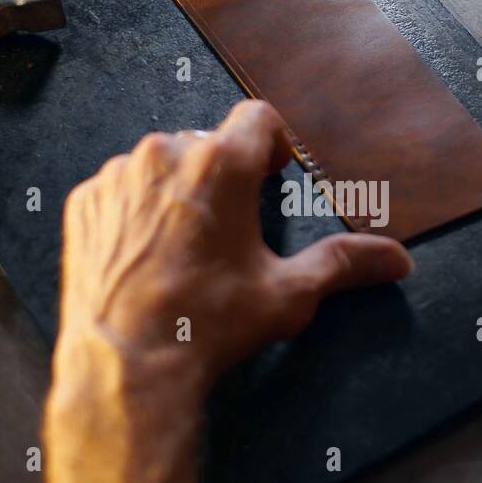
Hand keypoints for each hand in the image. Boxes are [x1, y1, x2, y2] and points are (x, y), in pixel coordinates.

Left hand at [42, 100, 412, 482]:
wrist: (127, 365)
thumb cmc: (208, 325)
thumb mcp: (287, 294)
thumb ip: (343, 263)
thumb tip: (396, 259)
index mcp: (221, 164)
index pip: (258, 117)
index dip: (274, 144)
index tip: (273, 176)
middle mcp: (164, 154)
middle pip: (209, 142)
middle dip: (225, 176)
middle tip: (232, 230)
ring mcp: (118, 176)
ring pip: (162, 163)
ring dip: (179, 190)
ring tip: (186, 246)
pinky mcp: (84, 202)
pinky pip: (121, 187)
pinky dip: (137, 209)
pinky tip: (147, 255)